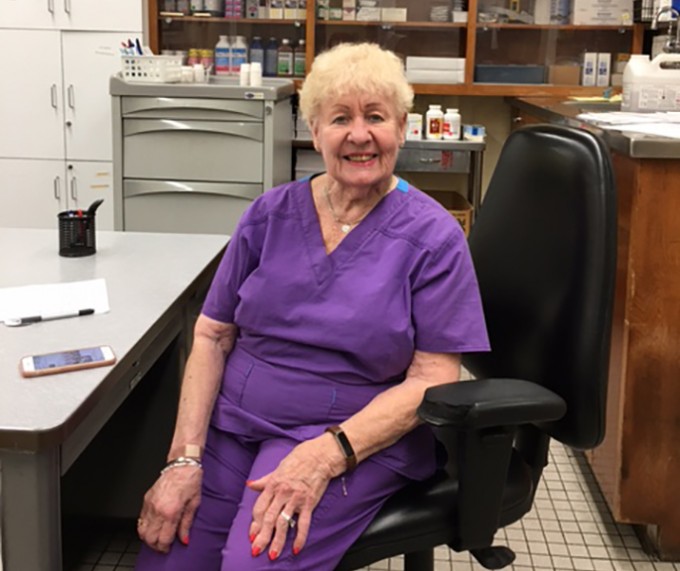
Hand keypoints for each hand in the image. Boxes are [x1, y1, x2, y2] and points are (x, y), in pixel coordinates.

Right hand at [137, 466, 202, 552]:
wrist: (182, 465)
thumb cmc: (190, 481)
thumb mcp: (194, 504)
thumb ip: (187, 524)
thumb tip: (184, 539)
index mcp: (171, 511)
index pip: (163, 538)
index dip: (165, 547)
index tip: (169, 548)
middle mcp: (158, 509)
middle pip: (150, 537)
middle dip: (156, 545)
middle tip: (163, 545)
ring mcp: (150, 504)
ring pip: (142, 530)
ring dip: (148, 537)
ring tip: (157, 537)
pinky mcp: (146, 500)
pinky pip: (140, 519)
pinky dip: (145, 527)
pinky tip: (153, 527)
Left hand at [247, 436, 339, 559]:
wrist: (320, 456)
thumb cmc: (299, 459)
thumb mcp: (278, 468)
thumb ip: (264, 480)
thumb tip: (250, 485)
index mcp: (273, 485)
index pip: (259, 508)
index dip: (254, 523)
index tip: (252, 535)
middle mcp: (282, 493)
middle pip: (268, 519)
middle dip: (262, 537)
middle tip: (257, 551)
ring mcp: (295, 499)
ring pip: (283, 523)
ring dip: (277, 541)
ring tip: (273, 555)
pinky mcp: (309, 503)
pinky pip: (303, 523)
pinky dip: (300, 537)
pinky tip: (297, 549)